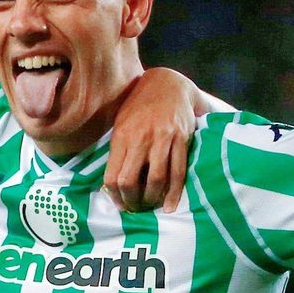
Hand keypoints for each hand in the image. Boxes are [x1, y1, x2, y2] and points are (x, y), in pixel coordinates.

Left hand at [106, 67, 196, 212]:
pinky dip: (174, 193)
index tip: (119, 205)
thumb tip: (113, 183)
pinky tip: (171, 205)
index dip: (114, 197)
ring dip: (152, 199)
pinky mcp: (181, 140)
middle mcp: (140, 139)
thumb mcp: (121, 122)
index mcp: (122, 136)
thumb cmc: (140, 105)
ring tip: (151, 205)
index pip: (112, 176)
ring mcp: (162, 139)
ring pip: (155, 180)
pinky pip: (178, 172)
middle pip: (130, 182)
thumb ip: (118, 149)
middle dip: (132, 202)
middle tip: (136, 208)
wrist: (168, 84)